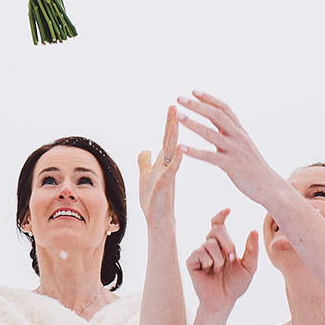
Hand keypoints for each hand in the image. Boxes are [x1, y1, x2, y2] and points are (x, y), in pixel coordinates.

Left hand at [136, 105, 182, 224]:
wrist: (158, 219)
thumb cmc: (153, 199)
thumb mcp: (145, 175)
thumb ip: (145, 162)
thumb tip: (145, 149)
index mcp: (164, 163)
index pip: (167, 139)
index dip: (169, 124)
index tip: (172, 107)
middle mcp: (168, 166)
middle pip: (171, 140)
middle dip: (172, 123)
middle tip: (175, 105)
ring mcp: (168, 174)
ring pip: (172, 151)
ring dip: (174, 135)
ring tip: (177, 119)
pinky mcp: (166, 184)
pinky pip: (172, 169)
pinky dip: (176, 158)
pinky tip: (179, 147)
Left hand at [176, 91, 286, 205]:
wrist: (269, 186)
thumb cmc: (253, 167)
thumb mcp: (243, 145)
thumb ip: (231, 133)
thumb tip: (219, 124)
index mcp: (240, 131)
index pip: (224, 109)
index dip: (209, 99)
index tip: (194, 91)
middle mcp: (238, 137)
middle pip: (216, 115)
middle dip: (197, 106)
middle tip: (179, 98)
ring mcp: (235, 150)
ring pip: (210, 133)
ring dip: (192, 123)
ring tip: (177, 116)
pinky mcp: (231, 165)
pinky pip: (210, 157)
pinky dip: (194, 151)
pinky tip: (180, 148)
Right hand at [187, 209, 258, 311]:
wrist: (223, 301)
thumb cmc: (236, 285)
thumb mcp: (249, 267)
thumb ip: (252, 250)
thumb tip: (253, 230)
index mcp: (222, 245)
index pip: (218, 225)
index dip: (221, 216)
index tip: (228, 210)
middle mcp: (209, 246)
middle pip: (216, 230)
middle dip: (227, 241)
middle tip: (233, 255)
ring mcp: (199, 253)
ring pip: (210, 243)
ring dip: (220, 258)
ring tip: (219, 270)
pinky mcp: (191, 261)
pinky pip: (200, 253)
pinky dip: (209, 262)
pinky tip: (209, 271)